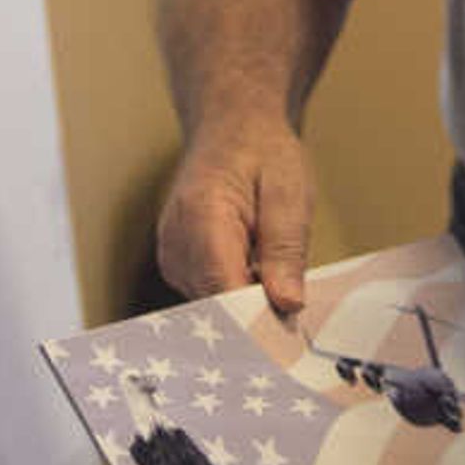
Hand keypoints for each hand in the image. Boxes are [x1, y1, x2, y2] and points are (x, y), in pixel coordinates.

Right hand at [153, 118, 316, 316]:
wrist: (233, 129)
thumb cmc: (263, 153)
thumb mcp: (290, 192)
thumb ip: (286, 248)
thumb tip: (288, 304)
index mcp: (202, 216)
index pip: (223, 291)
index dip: (256, 320)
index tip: (288, 335)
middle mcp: (176, 242)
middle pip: (216, 306)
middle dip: (256, 312)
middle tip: (293, 301)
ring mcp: (172, 257)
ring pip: (214, 308)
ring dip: (247, 301)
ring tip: (271, 267)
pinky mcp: (178, 267)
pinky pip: (210, 297)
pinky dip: (236, 292)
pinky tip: (254, 267)